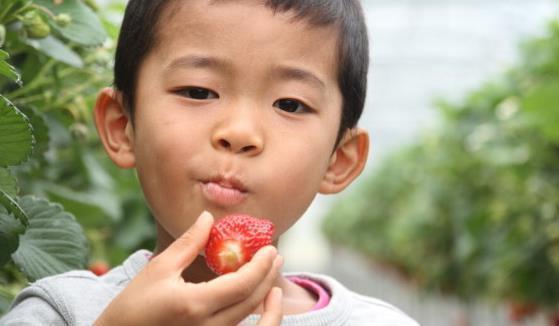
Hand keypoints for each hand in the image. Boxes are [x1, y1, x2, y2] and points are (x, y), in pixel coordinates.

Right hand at [95, 211, 282, 325]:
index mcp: (195, 305)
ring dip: (264, 293)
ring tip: (270, 273)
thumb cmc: (133, 304)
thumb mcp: (159, 269)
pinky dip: (252, 312)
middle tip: (275, 256)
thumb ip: (188, 243)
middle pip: (251, 301)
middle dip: (268, 276)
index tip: (270, 248)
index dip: (261, 265)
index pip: (242, 284)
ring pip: (248, 317)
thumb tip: (207, 217)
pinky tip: (255, 297)